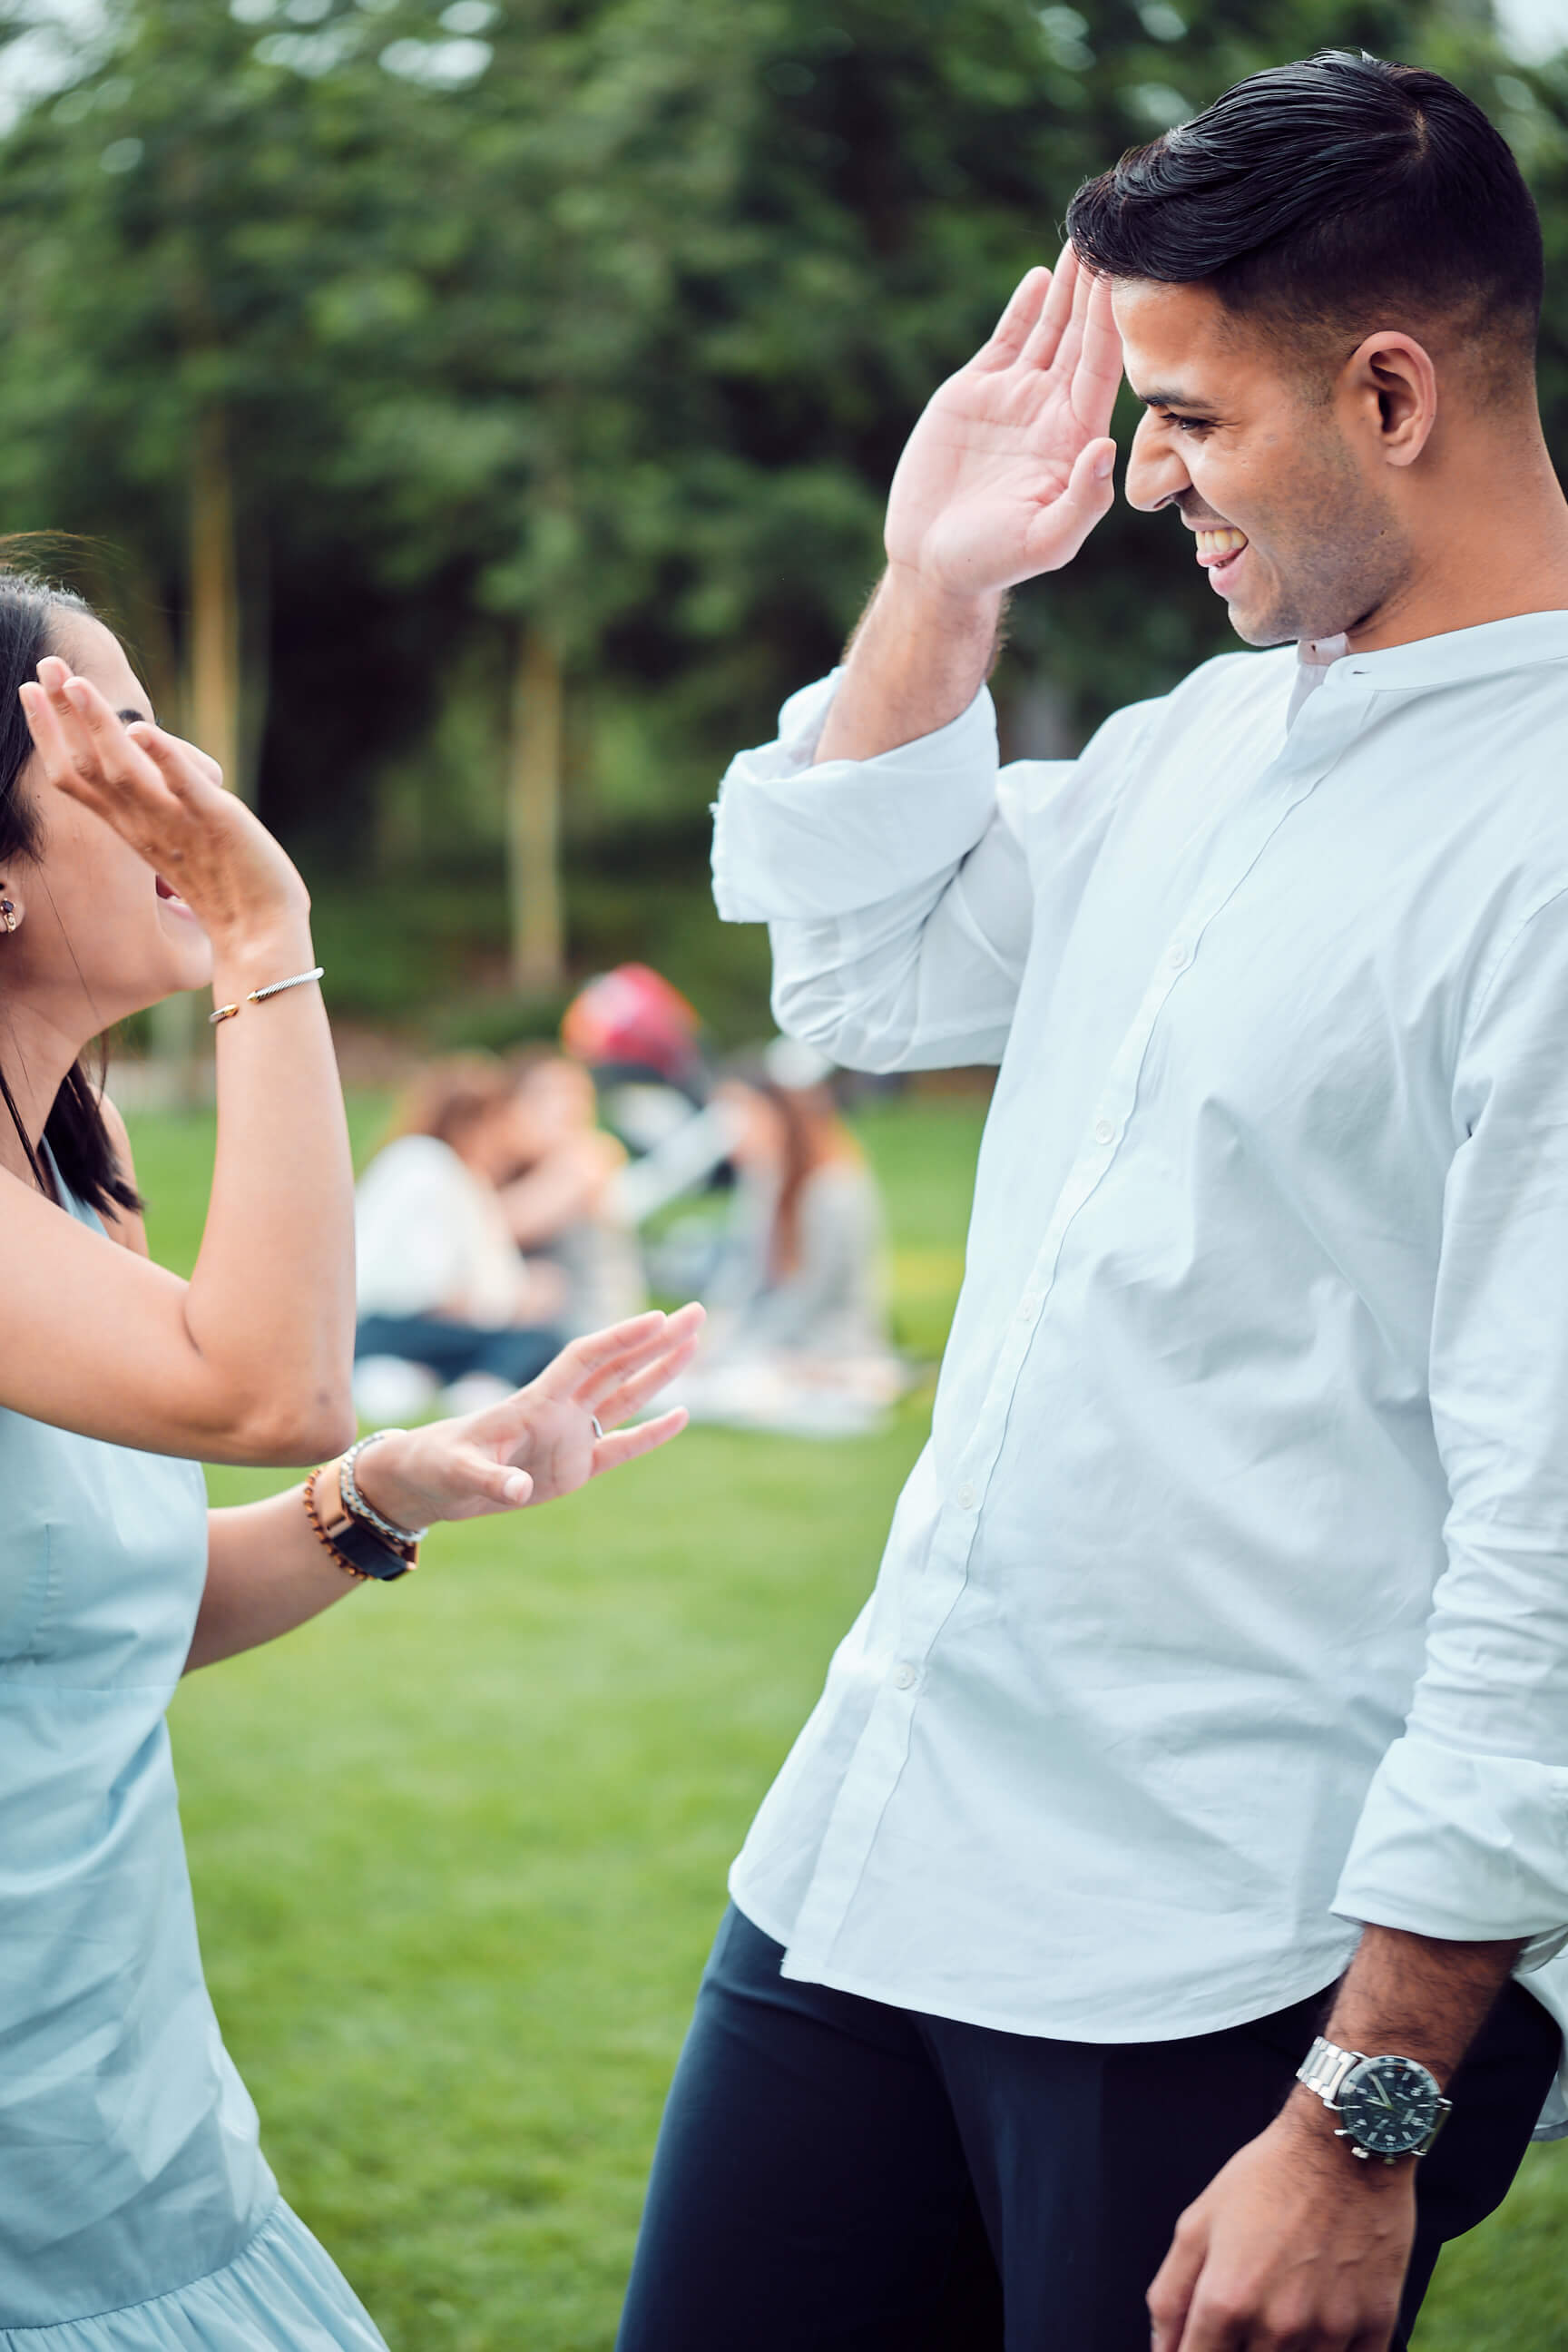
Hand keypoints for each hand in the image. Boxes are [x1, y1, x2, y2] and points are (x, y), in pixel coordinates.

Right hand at [19, 658, 309, 952]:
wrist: (260, 933)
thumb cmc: (225, 887)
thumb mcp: (178, 836)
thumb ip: (158, 803)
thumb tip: (149, 765)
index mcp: (130, 825)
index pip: (74, 777)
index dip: (47, 733)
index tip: (29, 689)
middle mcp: (143, 823)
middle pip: (87, 765)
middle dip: (61, 712)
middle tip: (44, 660)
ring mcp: (176, 822)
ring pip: (122, 772)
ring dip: (97, 725)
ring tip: (76, 683)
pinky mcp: (215, 821)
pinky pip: (183, 788)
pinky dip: (163, 758)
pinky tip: (144, 731)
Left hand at [354, 1304, 704, 1526]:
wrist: (428, 1483)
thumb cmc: (435, 1466)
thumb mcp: (456, 1472)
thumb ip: (488, 1479)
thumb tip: (517, 1491)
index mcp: (536, 1402)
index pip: (586, 1359)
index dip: (620, 1339)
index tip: (657, 1318)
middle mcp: (560, 1412)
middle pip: (618, 1366)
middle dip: (657, 1340)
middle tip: (698, 1313)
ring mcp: (570, 1437)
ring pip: (626, 1397)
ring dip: (660, 1371)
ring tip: (695, 1343)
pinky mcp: (574, 1469)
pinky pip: (621, 1447)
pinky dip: (651, 1433)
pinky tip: (680, 1414)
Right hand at [882, 244, 1121, 596]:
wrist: (933, 563)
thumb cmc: (993, 562)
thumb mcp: (1045, 542)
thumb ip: (1083, 500)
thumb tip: (1105, 447)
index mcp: (1077, 439)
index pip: (1105, 368)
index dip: (1117, 320)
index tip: (1133, 274)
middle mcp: (1054, 411)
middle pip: (1085, 337)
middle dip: (1100, 288)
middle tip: (1119, 234)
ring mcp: (1017, 399)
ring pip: (1051, 330)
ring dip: (1069, 287)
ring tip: (1087, 238)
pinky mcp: (976, 393)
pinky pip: (1008, 341)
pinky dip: (1025, 308)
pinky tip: (1043, 275)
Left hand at [1148, 2103, 1414, 2351]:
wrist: (1344, 2146)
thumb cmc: (1268, 2177)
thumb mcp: (1198, 2222)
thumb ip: (1170, 2294)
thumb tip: (1162, 2349)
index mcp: (1226, 2300)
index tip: (1201, 2346)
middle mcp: (1277, 2326)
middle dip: (1238, 2351)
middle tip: (1244, 2321)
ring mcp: (1329, 2331)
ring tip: (1282, 2313)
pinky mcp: (1374, 2326)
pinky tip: (1320, 2323)